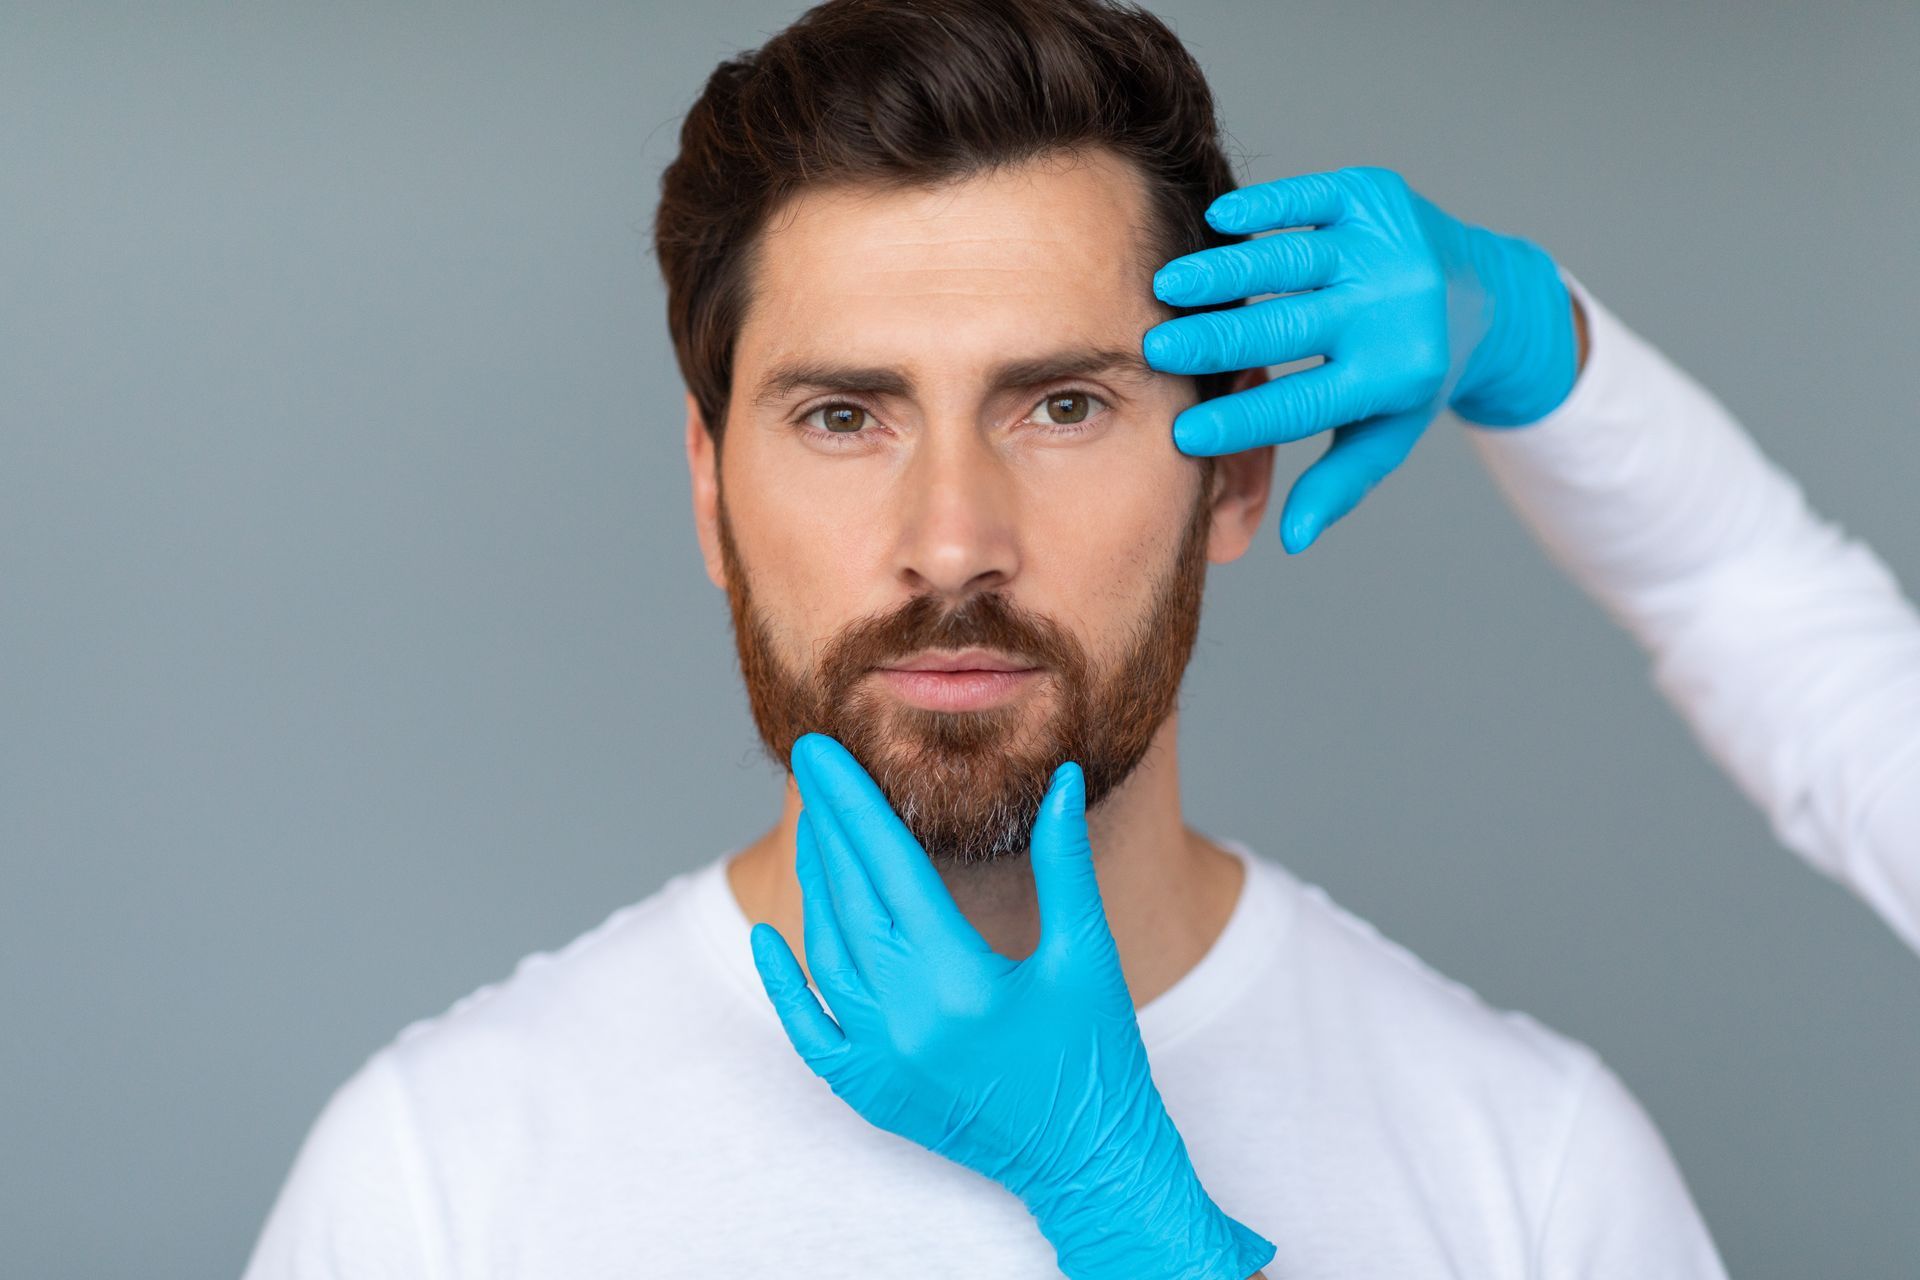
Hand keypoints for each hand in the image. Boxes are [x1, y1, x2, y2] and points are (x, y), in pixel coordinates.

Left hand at [749, 732, 1274, 1279]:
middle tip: (810, 764)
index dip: (855, 802)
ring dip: (817, 886)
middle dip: (828, 825)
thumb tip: (1060, 778)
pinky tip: (770, 936)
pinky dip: (784, 983)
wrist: (1090, 1161)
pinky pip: (810, 1030)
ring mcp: (881, 1061)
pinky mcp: (870, 1092)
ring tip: (816, 829)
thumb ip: (1064, 862)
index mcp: (961, 980)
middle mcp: (908, 1021)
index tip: (824, 750)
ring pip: (827, 953)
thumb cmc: (1098, 1055)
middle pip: (851, 900)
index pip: (890, 866)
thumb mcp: (1086, 952)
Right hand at [1144, 165, 1578, 552]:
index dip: (1243, 422)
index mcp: (1395, 374)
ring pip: (1293, 259)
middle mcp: (1394, 308)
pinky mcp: (1375, 196)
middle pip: (1290, 327)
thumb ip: (1339, 485)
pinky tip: (1219, 220)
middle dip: (1217, 340)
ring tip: (1168, 285)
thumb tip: (1292, 540)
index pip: (1305, 403)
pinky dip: (1265, 206)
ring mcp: (1386, 246)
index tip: (1182, 433)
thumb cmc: (1412, 374)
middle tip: (1153, 350)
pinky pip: (1312, 198)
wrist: (1484, 292)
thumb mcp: (1386, 434)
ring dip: (1225, 272)